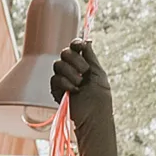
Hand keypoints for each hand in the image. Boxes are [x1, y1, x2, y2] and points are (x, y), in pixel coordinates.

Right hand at [50, 39, 118, 155]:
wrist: (93, 116)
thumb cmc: (100, 98)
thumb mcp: (98, 73)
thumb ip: (91, 56)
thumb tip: (87, 40)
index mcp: (84, 64)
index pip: (75, 47)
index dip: (75, 44)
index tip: (79, 46)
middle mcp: (73, 69)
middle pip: (65, 53)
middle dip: (75, 61)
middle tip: (84, 73)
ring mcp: (63, 79)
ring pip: (58, 65)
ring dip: (71, 74)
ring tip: (80, 85)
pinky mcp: (56, 89)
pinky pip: (55, 78)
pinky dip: (65, 84)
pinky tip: (73, 91)